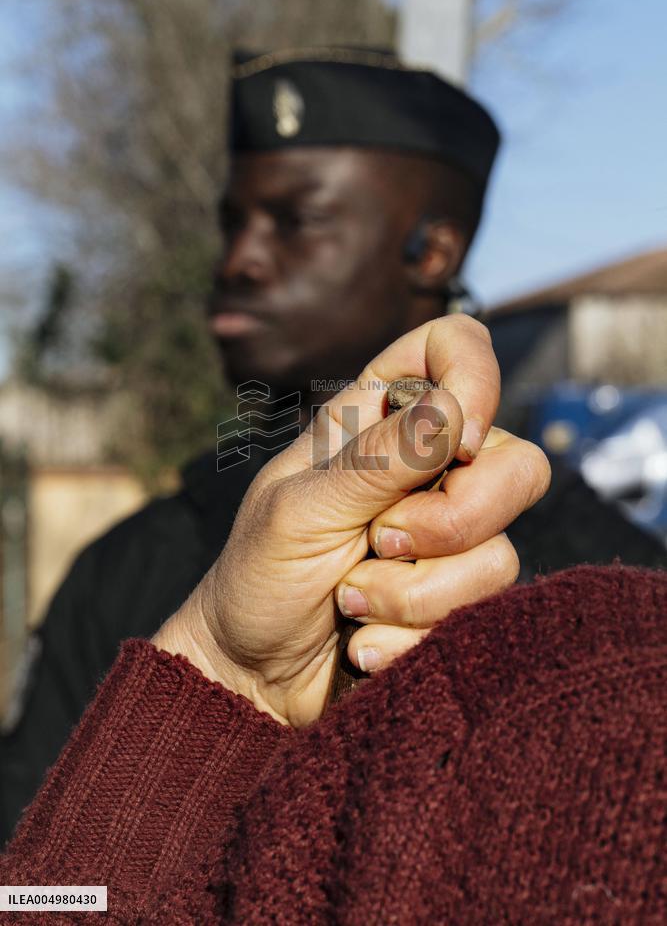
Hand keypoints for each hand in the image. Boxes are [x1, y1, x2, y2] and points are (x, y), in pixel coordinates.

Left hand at [153, 316, 549, 726]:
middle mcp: (425, 466)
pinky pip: (482, 607)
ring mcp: (447, 533)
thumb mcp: (301, 510)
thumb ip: (378, 460)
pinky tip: (364, 639)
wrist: (253, 676)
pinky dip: (412, 631)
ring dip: (414, 592)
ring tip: (350, 599)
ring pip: (499, 550)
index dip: (476, 378)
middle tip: (377, 542)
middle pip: (517, 462)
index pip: (457, 347)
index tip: (457, 441)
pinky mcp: (455, 595)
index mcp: (377, 418)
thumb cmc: (259, 576)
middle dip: (452, 521)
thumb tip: (456, 411)